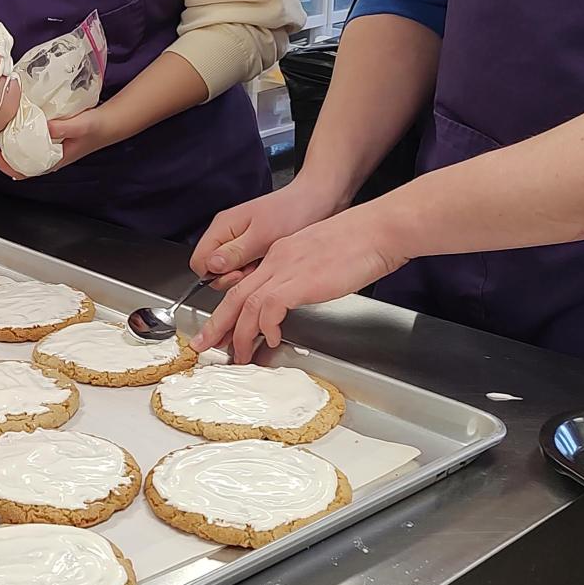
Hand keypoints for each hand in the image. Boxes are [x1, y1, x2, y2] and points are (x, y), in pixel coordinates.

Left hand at [0, 105, 115, 180]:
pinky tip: (19, 118)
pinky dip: (23, 130)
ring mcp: (50, 147)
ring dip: (13, 140)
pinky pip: (33, 137)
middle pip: (20, 160)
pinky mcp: (52, 135)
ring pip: (25, 149)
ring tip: (3, 127)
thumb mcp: (81, 126)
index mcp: (53, 160)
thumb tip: (44, 127)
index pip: (24, 172)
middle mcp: (49, 156)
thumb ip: (63, 128)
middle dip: (5, 151)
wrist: (110, 122)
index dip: (6, 166)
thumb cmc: (97, 128)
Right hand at [191, 177, 347, 287]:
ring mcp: (240, 241)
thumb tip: (211, 266)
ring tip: (266, 264)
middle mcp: (228, 235)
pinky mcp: (254, 247)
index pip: (199, 262)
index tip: (238, 274)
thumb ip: (235, 252)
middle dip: (233, 276)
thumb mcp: (263, 235)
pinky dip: (258, 270)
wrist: (318, 201)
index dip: (215, 275)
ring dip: (247, 274)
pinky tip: (271, 263)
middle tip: (254, 269)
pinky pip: (247, 267)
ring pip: (231, 271)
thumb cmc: (293, 211)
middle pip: (214, 270)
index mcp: (223, 228)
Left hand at [195, 205, 409, 359]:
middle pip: (234, 296)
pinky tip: (271, 338)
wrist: (379, 230)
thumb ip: (302, 276)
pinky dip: (266, 326)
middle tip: (204, 346)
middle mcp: (277, 260)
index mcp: (280, 254)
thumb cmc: (360, 244)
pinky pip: (270, 307)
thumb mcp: (320, 257)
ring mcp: (287, 269)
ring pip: (246, 304)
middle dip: (217, 324)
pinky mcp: (300, 281)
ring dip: (240, 334)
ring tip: (239, 355)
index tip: (222, 330)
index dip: (229, 311)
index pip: (244, 285)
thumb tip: (296, 298)